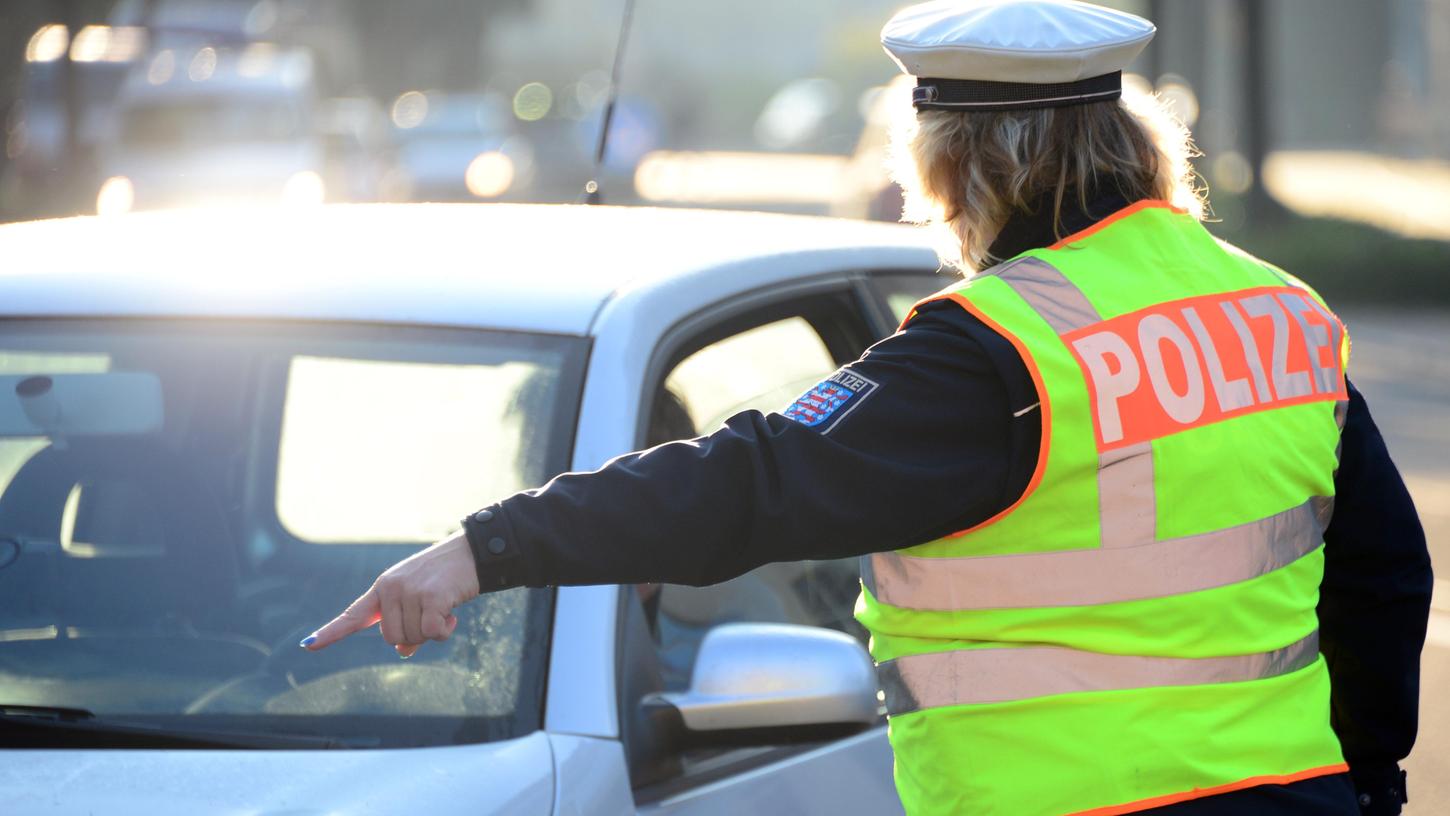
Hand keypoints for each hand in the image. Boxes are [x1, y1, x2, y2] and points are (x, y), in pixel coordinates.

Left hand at [300, 532, 480, 657]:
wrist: (471, 552)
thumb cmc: (445, 578)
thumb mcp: (421, 599)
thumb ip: (407, 623)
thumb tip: (403, 651)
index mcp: (383, 588)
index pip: (354, 614)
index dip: (331, 632)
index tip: (308, 645)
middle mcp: (391, 588)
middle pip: (391, 637)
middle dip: (414, 635)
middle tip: (433, 616)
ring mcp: (410, 591)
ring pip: (412, 636)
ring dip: (433, 631)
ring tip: (444, 608)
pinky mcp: (431, 596)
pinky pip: (432, 632)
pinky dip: (444, 631)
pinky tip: (452, 614)